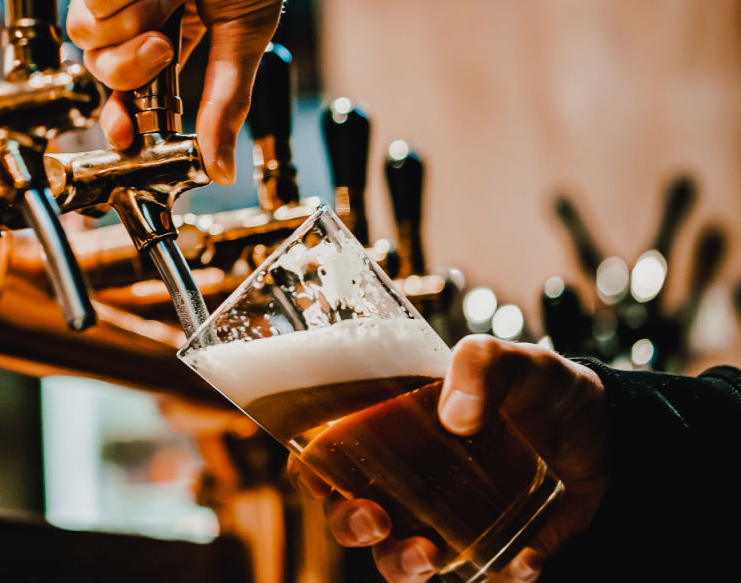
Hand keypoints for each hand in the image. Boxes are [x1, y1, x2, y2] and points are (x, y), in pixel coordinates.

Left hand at [65, 0, 303, 183]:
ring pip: (87, 37)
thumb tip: (219, 168)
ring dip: (139, 16)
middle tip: (166, 41)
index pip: (131, 87)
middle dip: (133, 66)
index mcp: (173, 29)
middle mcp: (138, 5)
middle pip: (102, 70)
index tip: (127, 138)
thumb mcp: (243, 41)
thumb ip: (224, 106)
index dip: (122, 115)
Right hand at [288, 335, 609, 582]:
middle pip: (349, 514)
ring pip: (398, 558)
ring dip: (401, 566)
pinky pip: (481, 576)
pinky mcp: (494, 550)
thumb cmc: (543, 388)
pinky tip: (521, 558)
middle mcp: (410, 480)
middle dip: (349, 526)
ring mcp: (448, 520)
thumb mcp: (514, 359)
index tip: (315, 479)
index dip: (309, 471)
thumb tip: (454, 418)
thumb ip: (481, 365)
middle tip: (375, 520)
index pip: (328, 453)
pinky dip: (498, 575)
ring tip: (429, 556)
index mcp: (394, 429)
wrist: (611, 432)